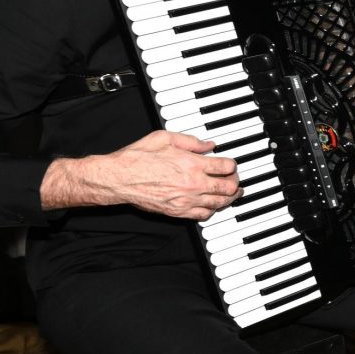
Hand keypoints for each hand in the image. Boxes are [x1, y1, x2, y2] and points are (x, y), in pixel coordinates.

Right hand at [42, 130, 240, 220]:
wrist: (118, 178)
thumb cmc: (138, 157)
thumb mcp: (166, 138)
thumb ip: (191, 142)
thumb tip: (209, 145)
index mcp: (193, 164)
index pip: (227, 166)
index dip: (232, 165)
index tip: (230, 165)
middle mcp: (193, 184)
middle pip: (229, 187)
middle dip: (236, 183)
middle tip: (236, 180)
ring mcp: (186, 200)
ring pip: (220, 203)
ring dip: (229, 198)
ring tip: (232, 194)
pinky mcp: (177, 212)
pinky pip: (203, 215)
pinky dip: (212, 211)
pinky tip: (213, 206)